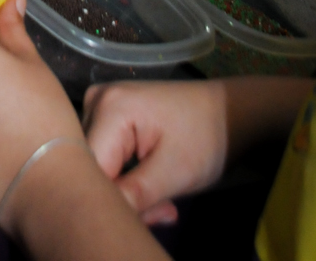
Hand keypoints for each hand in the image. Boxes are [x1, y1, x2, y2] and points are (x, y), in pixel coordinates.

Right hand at [83, 80, 228, 225]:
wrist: (224, 112)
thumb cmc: (205, 137)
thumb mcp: (175, 171)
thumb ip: (135, 194)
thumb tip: (103, 215)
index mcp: (111, 107)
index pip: (91, 166)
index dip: (112, 198)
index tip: (146, 214)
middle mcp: (96, 100)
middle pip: (92, 164)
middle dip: (121, 196)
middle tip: (160, 211)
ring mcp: (99, 105)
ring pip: (97, 163)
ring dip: (124, 191)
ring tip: (160, 201)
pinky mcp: (107, 114)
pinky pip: (104, 154)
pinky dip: (124, 178)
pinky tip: (149, 186)